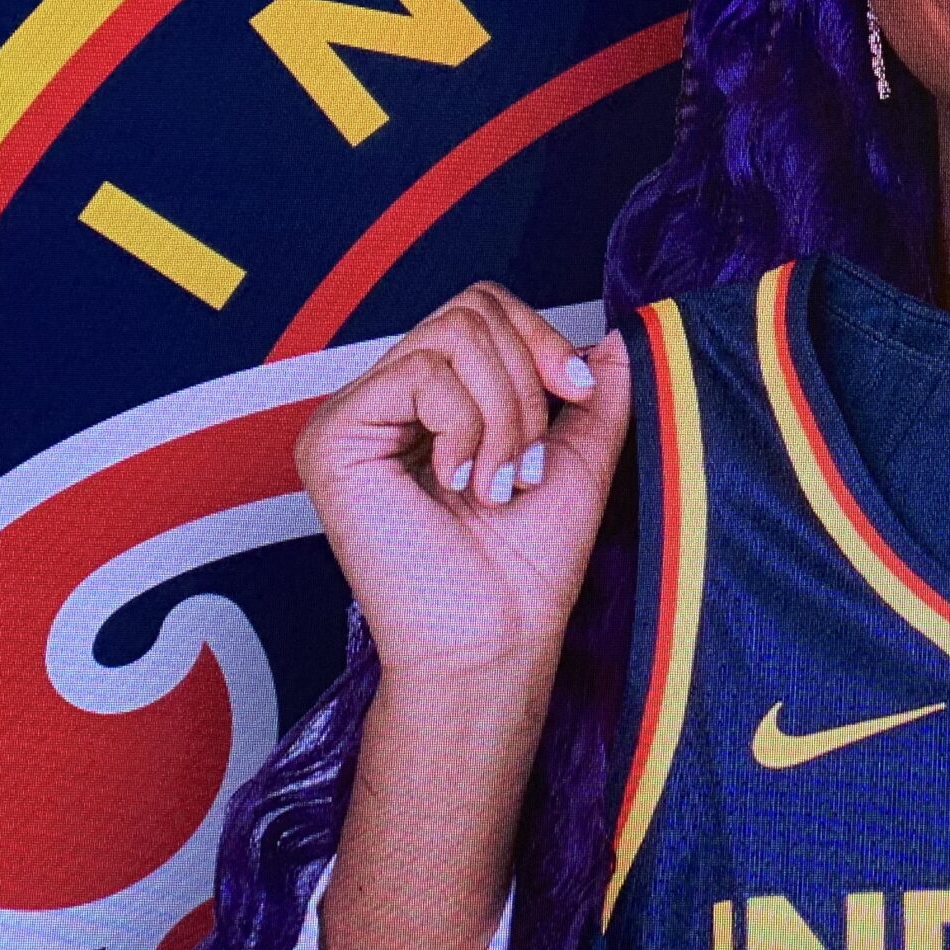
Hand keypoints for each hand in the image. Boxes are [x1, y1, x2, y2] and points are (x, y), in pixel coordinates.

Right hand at [295, 282, 631, 691]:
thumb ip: (595, 395)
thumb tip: (618, 335)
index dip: (542, 338)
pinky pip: (421, 374)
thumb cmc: (529, 568)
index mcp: (437, 401)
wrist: (495, 638)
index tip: (579, 395)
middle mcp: (389, 400)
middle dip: (526, 383)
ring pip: (453, 336)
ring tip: (498, 484)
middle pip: (470, 311)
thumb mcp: (581, 458)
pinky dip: (466, 427)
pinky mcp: (331, 437)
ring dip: (503, 414)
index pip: (484, 311)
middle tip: (526, 465)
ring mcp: (355, 416)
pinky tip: (459, 484)